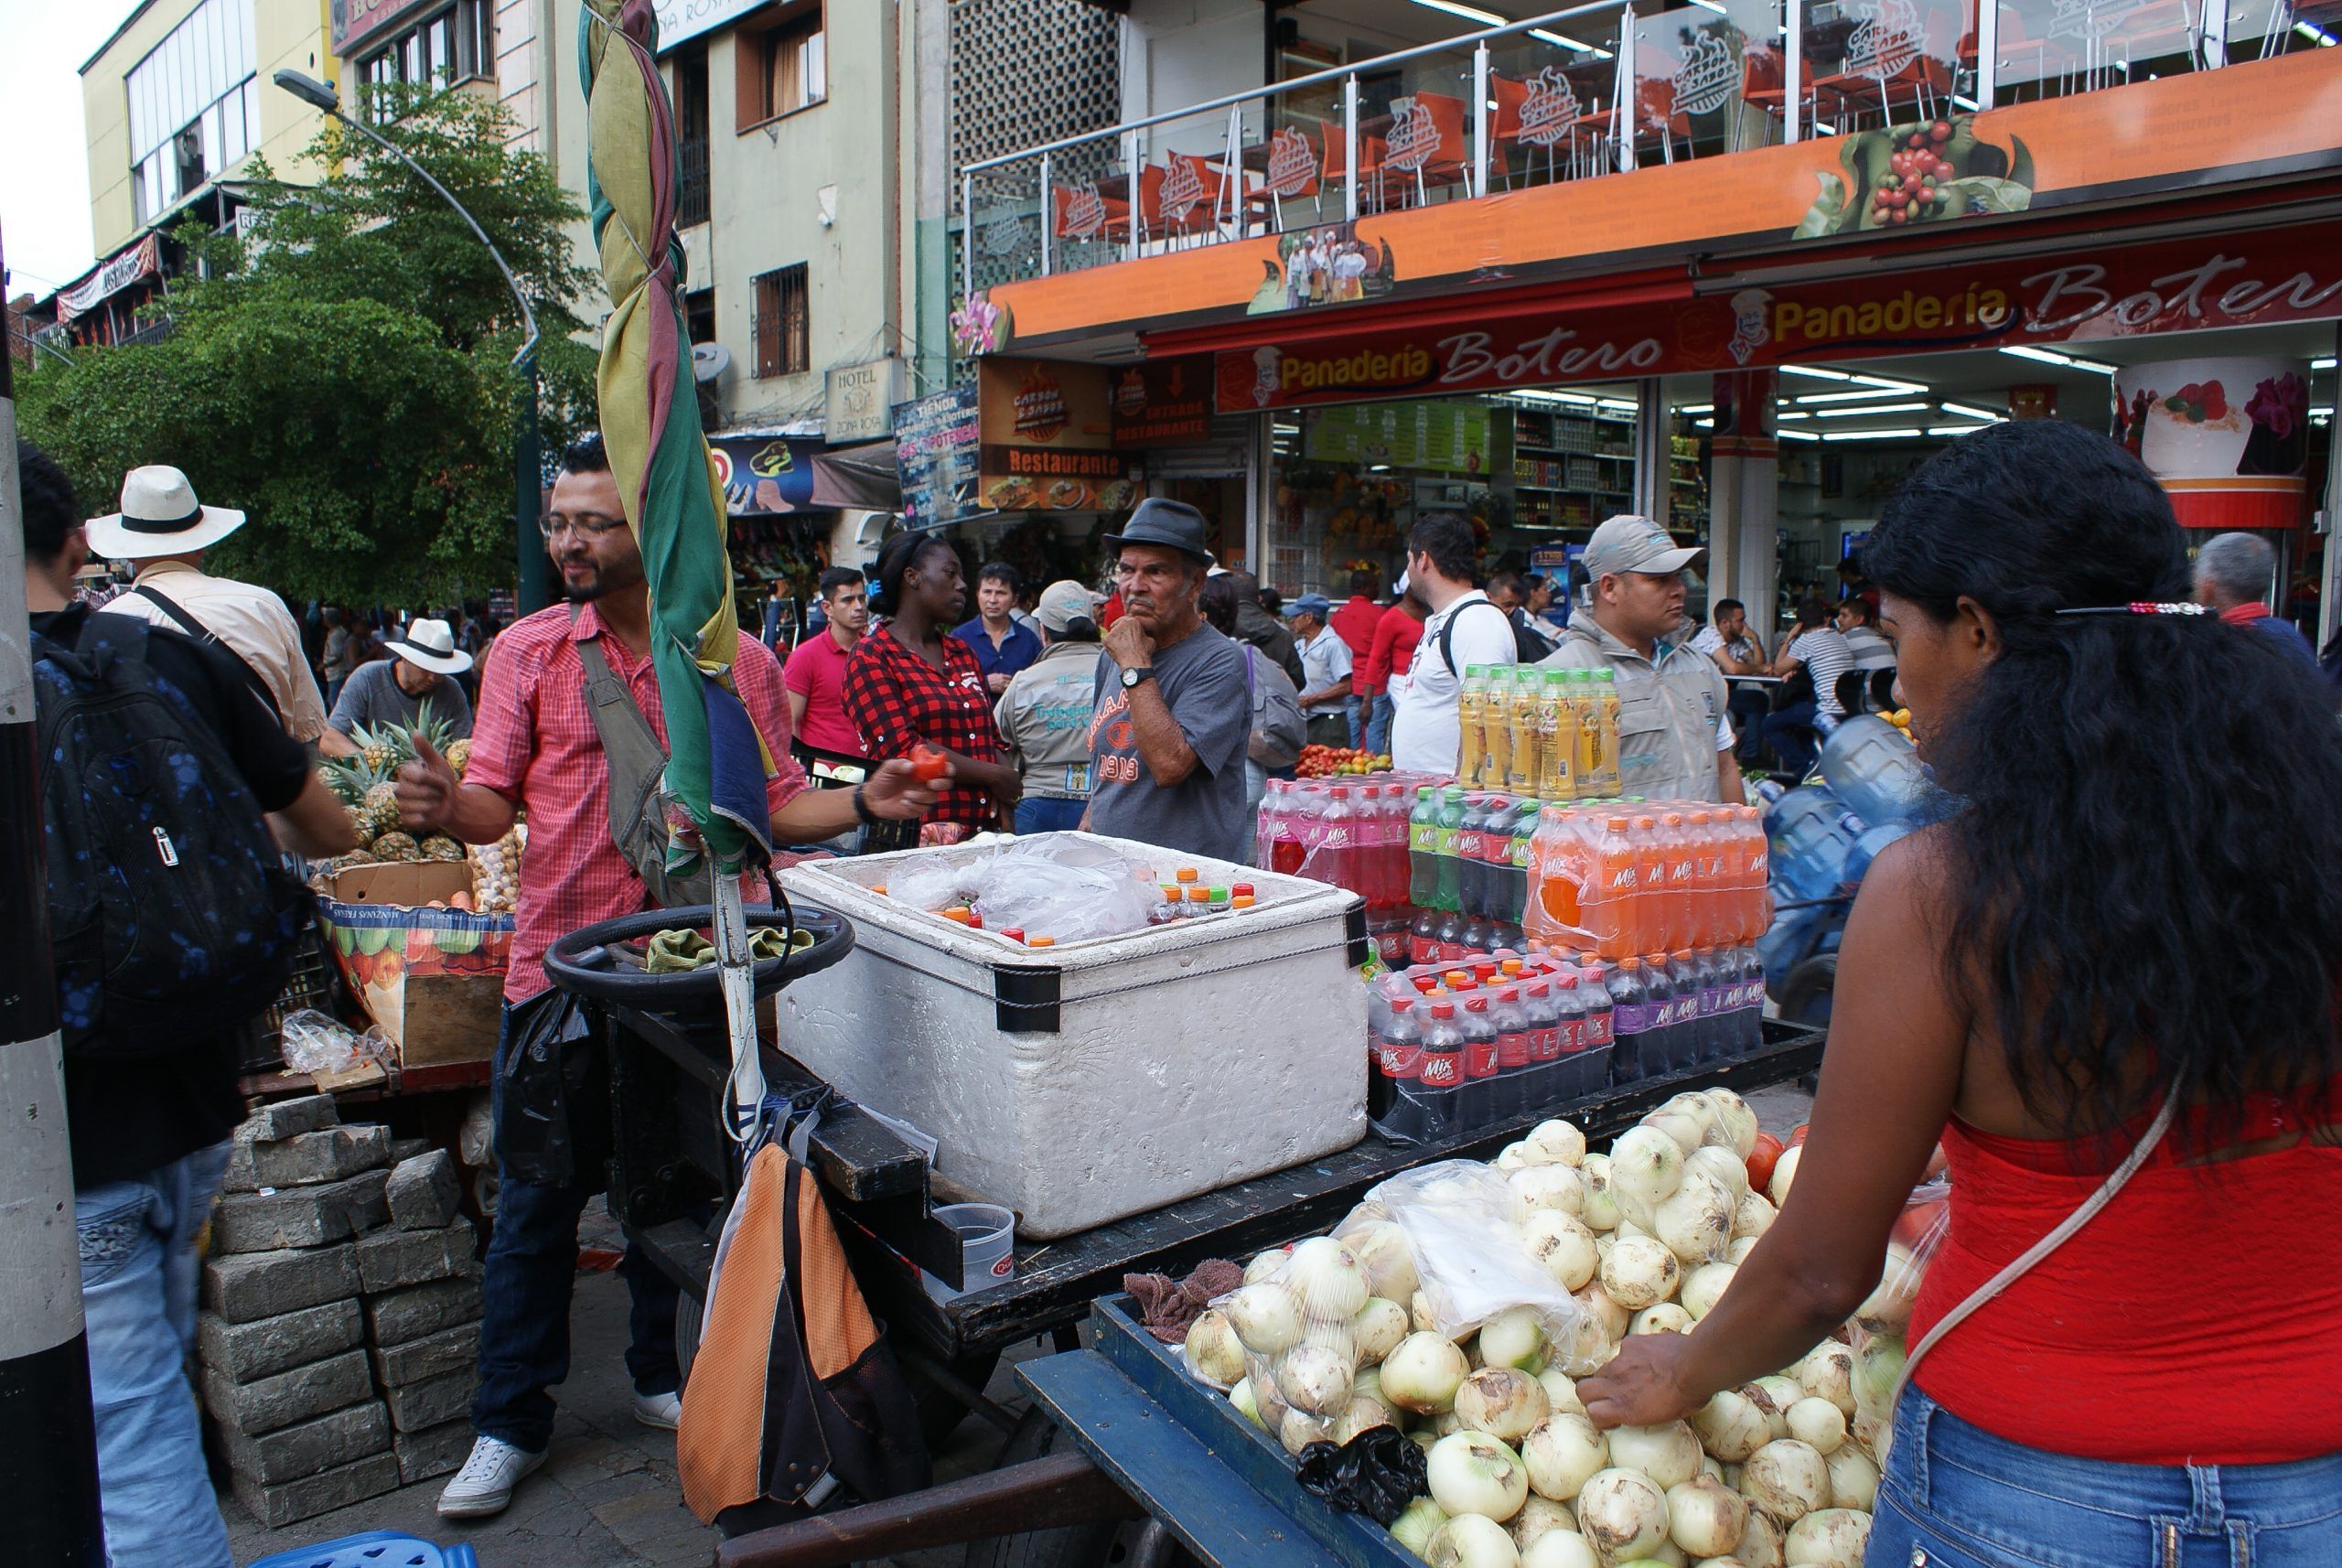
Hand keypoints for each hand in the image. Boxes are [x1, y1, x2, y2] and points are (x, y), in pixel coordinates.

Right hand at [395, 732, 459, 832]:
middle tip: (439, 793)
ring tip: (435, 803)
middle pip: (410, 792)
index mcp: (405, 773)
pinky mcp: (404, 819)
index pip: (417, 777)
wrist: (454, 804)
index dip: (433, 780)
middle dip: (432, 793)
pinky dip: (422, 818)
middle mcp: (399, 788)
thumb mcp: (438, 763)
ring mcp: (400, 804)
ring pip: (409, 806)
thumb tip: (414, 731)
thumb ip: (426, 749)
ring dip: (429, 806)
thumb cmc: (446, 781)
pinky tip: (428, 815)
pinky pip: (408, 819)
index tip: (442, 780)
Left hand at [860, 758, 939, 821]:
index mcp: (922, 770)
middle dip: (941, 783)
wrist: (873, 799)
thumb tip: (913, 766)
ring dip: (921, 796)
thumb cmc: (882, 781)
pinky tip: (904, 802)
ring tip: (906, 795)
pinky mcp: (919, 808)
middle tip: (930, 784)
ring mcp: (923, 796)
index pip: (941, 767)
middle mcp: (925, 783)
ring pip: (934, 797)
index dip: (947, 768)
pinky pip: (924, 808)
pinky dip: (914, 805)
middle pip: (946, 783)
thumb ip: (900, 764)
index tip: (945, 770)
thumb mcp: (888, 768)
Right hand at [986, 764, 1023, 808]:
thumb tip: (1010, 767)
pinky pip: (1014, 803)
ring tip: (1016, 800)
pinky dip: (1015, 805)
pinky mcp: (1008, 798)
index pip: (1020, 784)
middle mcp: (1017, 785)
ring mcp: (1013, 792)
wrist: (994, 775)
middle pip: (1021, 790)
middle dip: (1019, 792)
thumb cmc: (995, 770)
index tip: (1016, 788)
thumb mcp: (1004, 768)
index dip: (1018, 786)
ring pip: (1019, 797)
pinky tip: (1015, 806)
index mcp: (1016, 777)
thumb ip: (1007, 770)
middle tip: (1017, 795)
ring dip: (1017, 798)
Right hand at [987, 671, 1010, 692]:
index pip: (1010, 677)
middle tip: (1012, 684)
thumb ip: (1000, 675)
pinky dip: (1006, 691)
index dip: (1011, 679)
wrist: (985, 683)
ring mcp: (1002, 686)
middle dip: (1011, 683)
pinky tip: (1006, 691)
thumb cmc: (989, 679)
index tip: (1011, 680)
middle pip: (1010, 682)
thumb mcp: (995, 674)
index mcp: (1002, 676)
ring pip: (1009, 687)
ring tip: (1010, 688)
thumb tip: (1002, 675)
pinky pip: (1005, 691)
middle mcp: (1003, 681)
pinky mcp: (1000, 690)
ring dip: (1009, 687)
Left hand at [1102, 615, 1154, 669]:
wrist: (1135, 663)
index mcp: (1133, 621)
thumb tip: (1142, 636)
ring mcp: (1112, 631)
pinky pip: (1107, 641)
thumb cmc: (1143, 653)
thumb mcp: (1150, 640)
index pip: (1125, 621)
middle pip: (1117, 626)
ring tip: (1121, 648)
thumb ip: (1143, 634)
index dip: (1126, 628)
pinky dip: (1110, 646)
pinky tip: (1116, 651)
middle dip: (1119, 632)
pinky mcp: (1106, 639)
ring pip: (1112, 634)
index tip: (1126, 633)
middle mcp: (1121, 624)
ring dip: (1115, 639)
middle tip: (1122, 641)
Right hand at [1576, 1331, 1703, 1429]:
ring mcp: (1620, 1361)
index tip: (1612, 1418)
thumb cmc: (1687, 1397)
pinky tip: (1650, 1358)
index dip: (1600, 1417)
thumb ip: (1639, 1412)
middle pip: (1583, 1389)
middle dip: (1592, 1395)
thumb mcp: (1661, 1418)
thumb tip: (1637, 1408)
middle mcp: (1615, 1384)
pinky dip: (1632, 1356)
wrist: (1696, 1365)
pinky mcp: (1630, 1343)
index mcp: (1623, 1408)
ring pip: (1603, 1369)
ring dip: (1613, 1375)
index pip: (1592, 1413)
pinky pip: (1624, 1351)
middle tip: (1610, 1396)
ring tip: (1637, 1376)